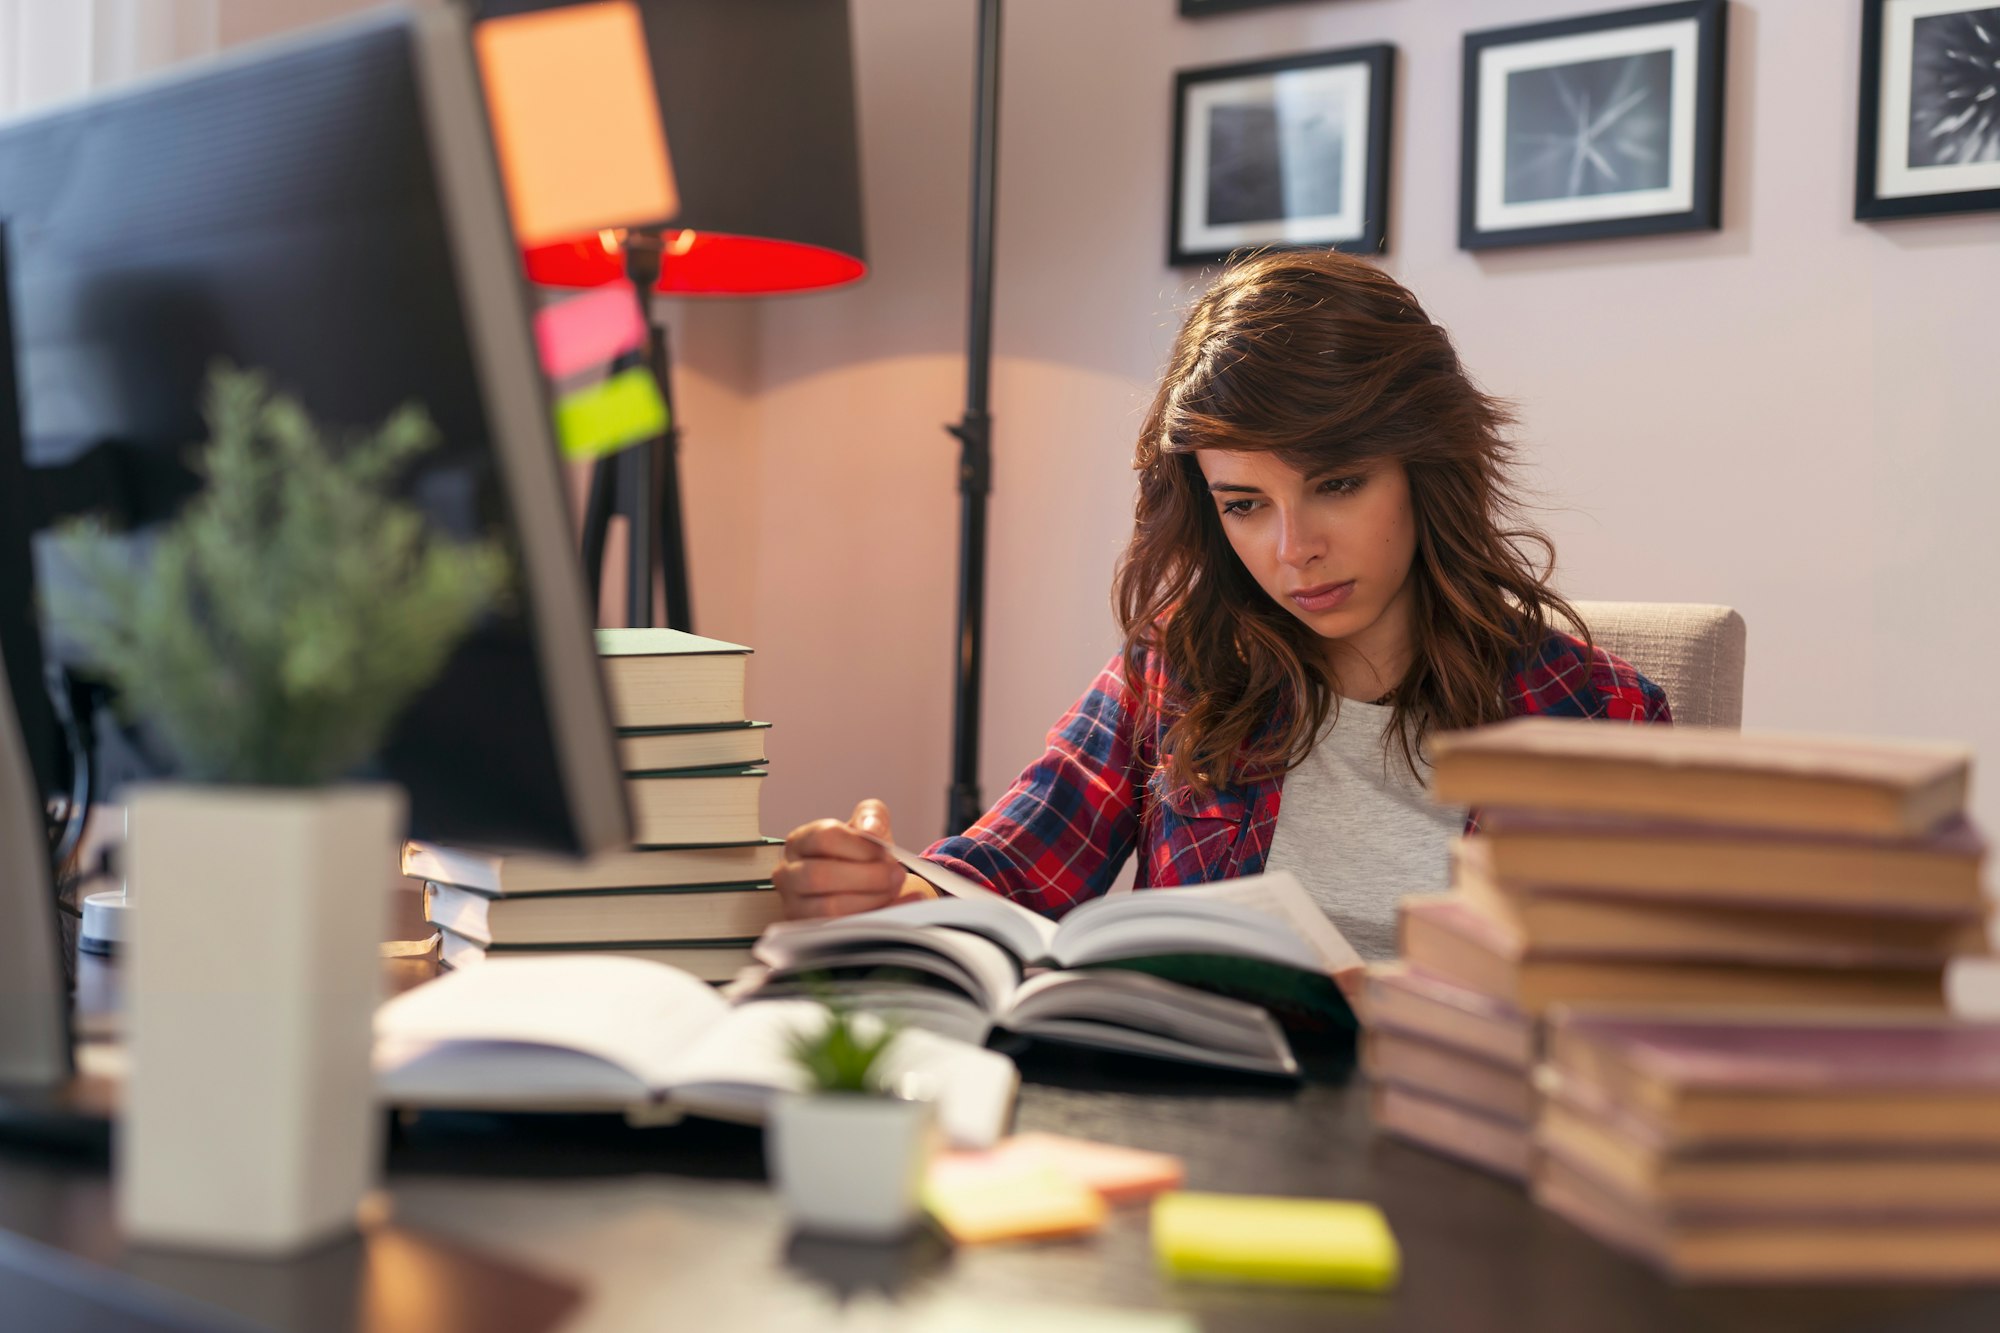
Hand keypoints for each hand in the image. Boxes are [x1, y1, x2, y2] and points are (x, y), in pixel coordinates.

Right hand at [775, 799, 926, 919]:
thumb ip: (872, 815)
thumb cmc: (858, 853)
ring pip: (828, 908)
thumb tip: (871, 828)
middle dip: (867, 877)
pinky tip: (895, 907)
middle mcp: (788, 874)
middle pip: (820, 876)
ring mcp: (794, 905)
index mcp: (800, 842)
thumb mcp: (866, 826)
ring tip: (893, 890)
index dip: (859, 845)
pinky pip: (841, 930)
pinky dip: (873, 919)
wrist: (860, 884)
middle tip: (896, 875)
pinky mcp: (810, 932)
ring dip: (870, 899)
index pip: (823, 838)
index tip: (884, 851)